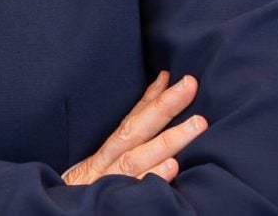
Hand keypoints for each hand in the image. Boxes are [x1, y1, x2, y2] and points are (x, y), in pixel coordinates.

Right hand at [62, 71, 207, 185]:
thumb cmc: (80, 196)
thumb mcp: (95, 173)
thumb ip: (119, 155)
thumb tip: (151, 139)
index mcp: (102, 157)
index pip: (129, 122)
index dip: (149, 98)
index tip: (168, 76)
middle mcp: (104, 165)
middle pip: (134, 131)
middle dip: (164, 107)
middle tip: (190, 85)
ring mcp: (108, 183)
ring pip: (136, 158)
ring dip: (167, 140)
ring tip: (196, 125)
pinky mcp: (111, 201)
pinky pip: (134, 189)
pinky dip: (152, 177)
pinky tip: (172, 167)